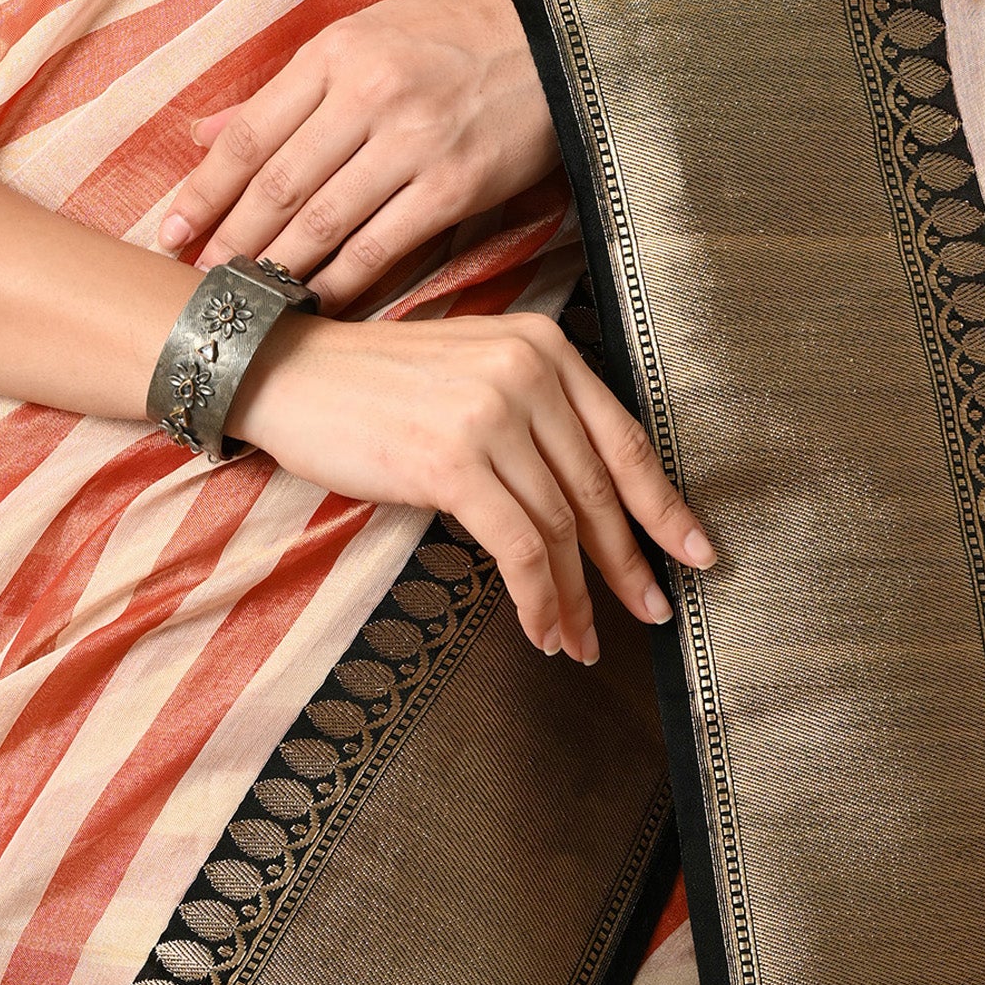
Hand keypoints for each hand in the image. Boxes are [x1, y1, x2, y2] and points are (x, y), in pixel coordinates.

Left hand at [158, 0, 557, 305]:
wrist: (554, 49)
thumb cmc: (447, 42)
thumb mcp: (361, 37)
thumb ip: (282, 91)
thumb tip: (202, 132)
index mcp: (335, 52)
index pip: (249, 133)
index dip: (203, 190)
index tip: (170, 230)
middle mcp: (368, 93)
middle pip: (277, 184)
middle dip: (229, 241)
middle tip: (197, 282)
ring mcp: (413, 142)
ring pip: (322, 221)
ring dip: (275, 268)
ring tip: (242, 298)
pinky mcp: (454, 186)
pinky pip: (381, 246)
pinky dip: (340, 282)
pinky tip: (313, 302)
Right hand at [228, 305, 716, 658]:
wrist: (289, 373)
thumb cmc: (373, 384)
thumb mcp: (471, 373)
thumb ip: (531, 415)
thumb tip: (584, 502)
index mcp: (541, 345)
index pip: (622, 437)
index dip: (663, 504)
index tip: (695, 550)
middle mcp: (526, 370)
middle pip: (598, 489)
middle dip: (627, 564)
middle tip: (651, 611)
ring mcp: (491, 413)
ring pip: (560, 527)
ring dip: (576, 596)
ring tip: (581, 640)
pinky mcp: (452, 460)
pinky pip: (517, 547)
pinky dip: (537, 598)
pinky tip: (541, 627)